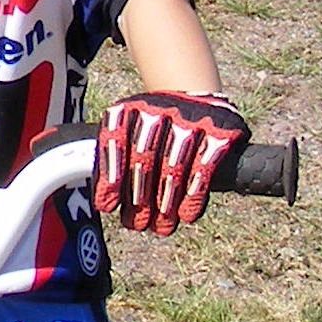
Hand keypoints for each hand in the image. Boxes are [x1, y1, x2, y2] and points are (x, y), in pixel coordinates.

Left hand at [95, 93, 247, 235]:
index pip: (115, 142)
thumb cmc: (152, 123)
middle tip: (135, 224)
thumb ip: (114, 156)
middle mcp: (157, 111)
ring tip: (160, 227)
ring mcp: (189, 120)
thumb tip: (103, 200)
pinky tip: (186, 215)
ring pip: (174, 166)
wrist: (192, 94)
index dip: (110, 177)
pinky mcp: (218, 131)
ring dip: (165, 202)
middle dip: (138, 197)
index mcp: (129, 109)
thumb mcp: (127, 127)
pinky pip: (204, 167)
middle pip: (144, 158)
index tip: (107, 205)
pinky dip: (194, 194)